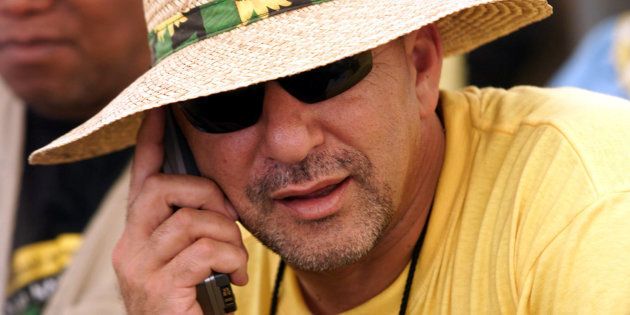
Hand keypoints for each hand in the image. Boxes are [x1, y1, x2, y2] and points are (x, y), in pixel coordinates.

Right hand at [112, 108, 247, 313]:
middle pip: (161, 188)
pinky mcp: (157, 290)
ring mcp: (138, 270)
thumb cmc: (192, 303)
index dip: (150, 143)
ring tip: (237, 258)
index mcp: (138, 237)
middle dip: (207, 194)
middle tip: (230, 219)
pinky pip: (203, 251)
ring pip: (189, 220)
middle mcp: (129, 249)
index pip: (141, 180)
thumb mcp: (189, 260)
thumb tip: (219, 201)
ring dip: (227, 235)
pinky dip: (231, 258)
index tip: (161, 111)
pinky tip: (236, 276)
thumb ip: (193, 230)